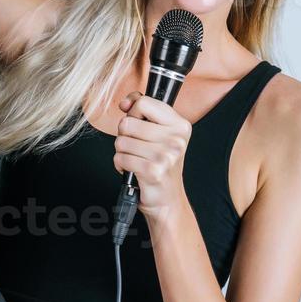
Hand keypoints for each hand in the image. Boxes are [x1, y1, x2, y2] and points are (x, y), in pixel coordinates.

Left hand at [114, 92, 193, 221]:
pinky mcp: (153, 171)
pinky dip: (120, 165)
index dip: (134, 112)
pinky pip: (120, 158)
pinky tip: (133, 170)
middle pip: (128, 122)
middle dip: (125, 135)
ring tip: (136, 159)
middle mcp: (176, 139)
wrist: (167, 199)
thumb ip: (142, 109)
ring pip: (121, 141)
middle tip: (138, 147)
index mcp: (180, 125)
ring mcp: (165, 156)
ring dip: (122, 152)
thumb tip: (125, 102)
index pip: (143, 102)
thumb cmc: (160, 163)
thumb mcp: (158, 131)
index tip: (138, 123)